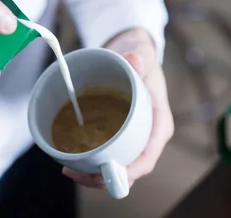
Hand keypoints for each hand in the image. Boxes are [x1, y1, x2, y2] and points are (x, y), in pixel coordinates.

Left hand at [63, 28, 173, 189]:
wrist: (133, 52)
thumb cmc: (141, 57)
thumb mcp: (141, 56)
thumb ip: (137, 61)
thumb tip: (133, 59)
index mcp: (159, 122)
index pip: (150, 154)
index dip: (132, 170)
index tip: (112, 175)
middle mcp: (148, 135)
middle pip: (131, 168)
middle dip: (107, 178)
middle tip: (79, 173)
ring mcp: (133, 137)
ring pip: (118, 167)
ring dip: (95, 175)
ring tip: (71, 171)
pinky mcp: (119, 135)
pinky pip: (108, 155)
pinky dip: (91, 163)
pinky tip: (72, 163)